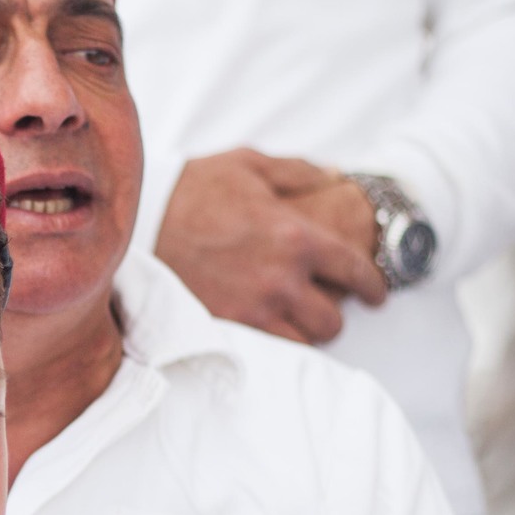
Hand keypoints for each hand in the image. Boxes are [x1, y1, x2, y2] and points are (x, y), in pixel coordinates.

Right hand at [154, 150, 385, 346]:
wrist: (138, 220)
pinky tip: (272, 328)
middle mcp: (281, 279)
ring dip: (306, 333)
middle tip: (329, 304)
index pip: (355, 271)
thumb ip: (300, 172)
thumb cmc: (195, 188)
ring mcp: (253, 309)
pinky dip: (276, 343)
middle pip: (333, 319)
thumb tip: (336, 177)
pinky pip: (267, 351)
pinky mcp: (225, 327)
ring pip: (303, 343)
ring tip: (299, 321)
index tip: (376, 292)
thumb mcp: (250, 164)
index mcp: (296, 236)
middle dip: (336, 312)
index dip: (373, 285)